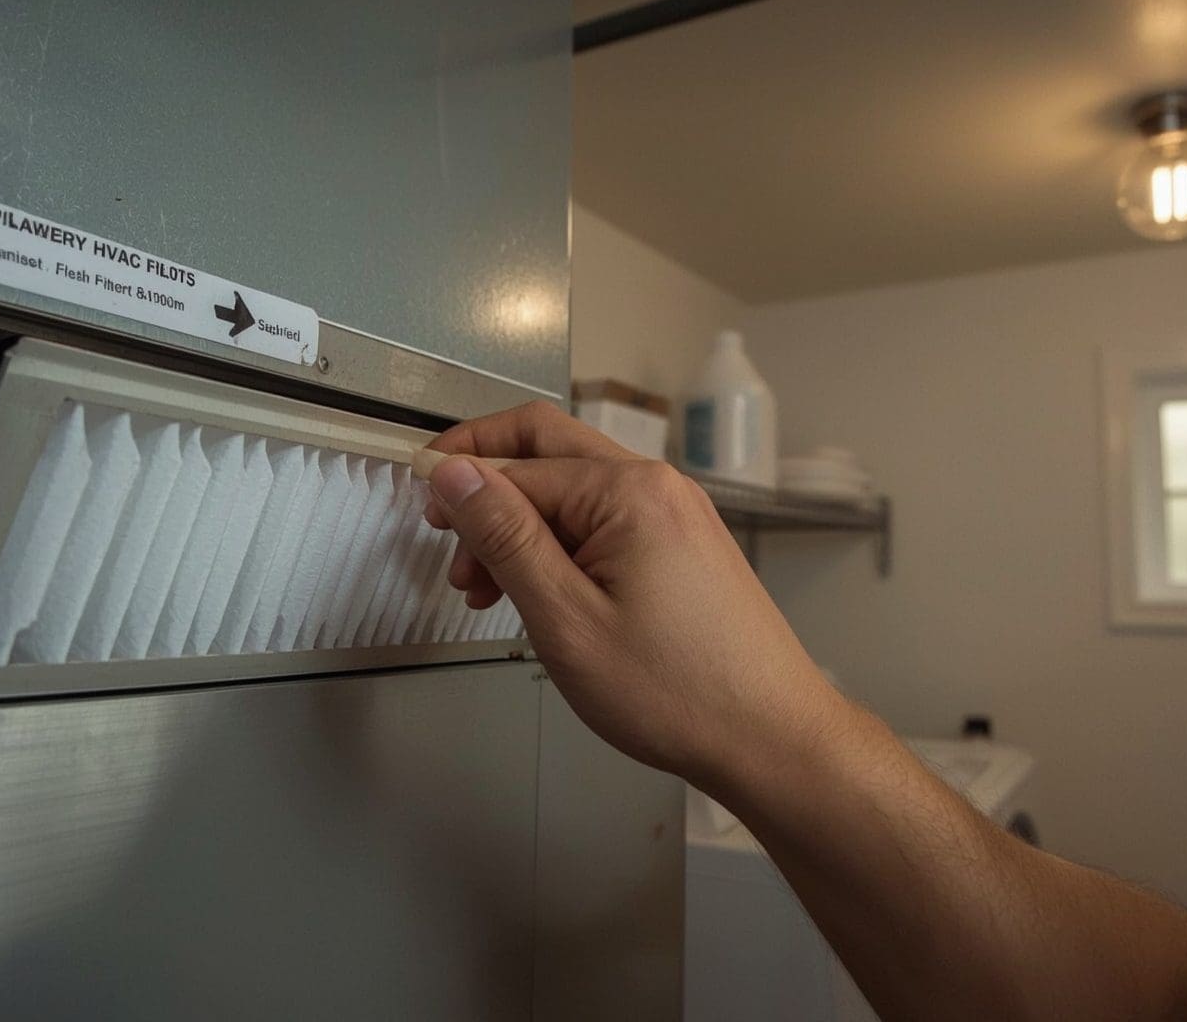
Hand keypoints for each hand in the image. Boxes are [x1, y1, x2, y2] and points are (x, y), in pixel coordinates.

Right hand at [421, 402, 840, 783]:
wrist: (769, 737)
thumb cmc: (680, 692)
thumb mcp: (565, 618)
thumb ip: (505, 536)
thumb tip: (454, 474)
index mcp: (628, 492)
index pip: (517, 463)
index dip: (458, 484)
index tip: (417, 507)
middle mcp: (658, 487)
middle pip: (548, 448)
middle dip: (486, 487)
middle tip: (445, 535)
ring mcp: (675, 513)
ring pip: (573, 490)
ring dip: (520, 524)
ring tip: (488, 590)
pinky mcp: (682, 545)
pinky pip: (605, 520)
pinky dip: (560, 545)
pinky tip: (539, 594)